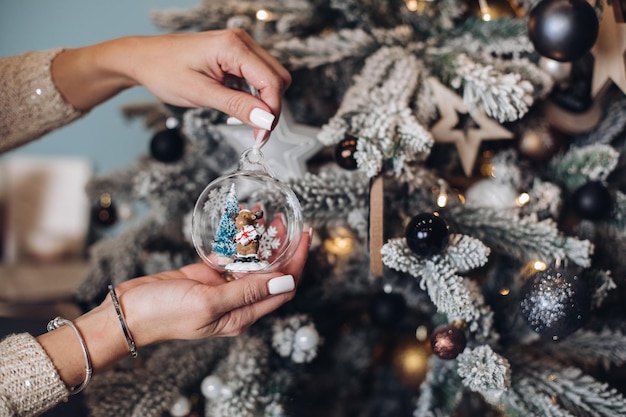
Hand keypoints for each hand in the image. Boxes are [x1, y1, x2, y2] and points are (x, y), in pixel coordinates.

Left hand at [52, 29, 290, 139]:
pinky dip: (255, 94)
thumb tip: (266, 119)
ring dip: (264, 102)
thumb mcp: (200, 93)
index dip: (272, 112)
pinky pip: (258, 76)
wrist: (143, 58)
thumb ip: (237, 106)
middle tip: (258, 132)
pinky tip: (240, 105)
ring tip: (247, 120)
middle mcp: (241, 41)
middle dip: (272, 108)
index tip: (262, 135)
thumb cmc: (163, 70)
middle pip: (278, 78)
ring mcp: (240, 46)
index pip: (271, 81)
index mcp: (232, 46)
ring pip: (271, 77)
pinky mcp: (236, 54)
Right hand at [109, 230, 309, 345]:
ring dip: (261, 240)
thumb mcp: (208, 303)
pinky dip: (239, 240)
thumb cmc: (163, 314)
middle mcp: (237, 302)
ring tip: (266, 214)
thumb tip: (286, 282)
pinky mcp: (208, 275)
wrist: (128, 310)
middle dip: (283, 247)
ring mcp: (223, 288)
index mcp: (242, 315)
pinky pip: (231, 256)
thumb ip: (247, 292)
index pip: (284, 288)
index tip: (305, 237)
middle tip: (286, 220)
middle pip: (272, 273)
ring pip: (252, 262)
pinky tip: (242, 223)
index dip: (298, 262)